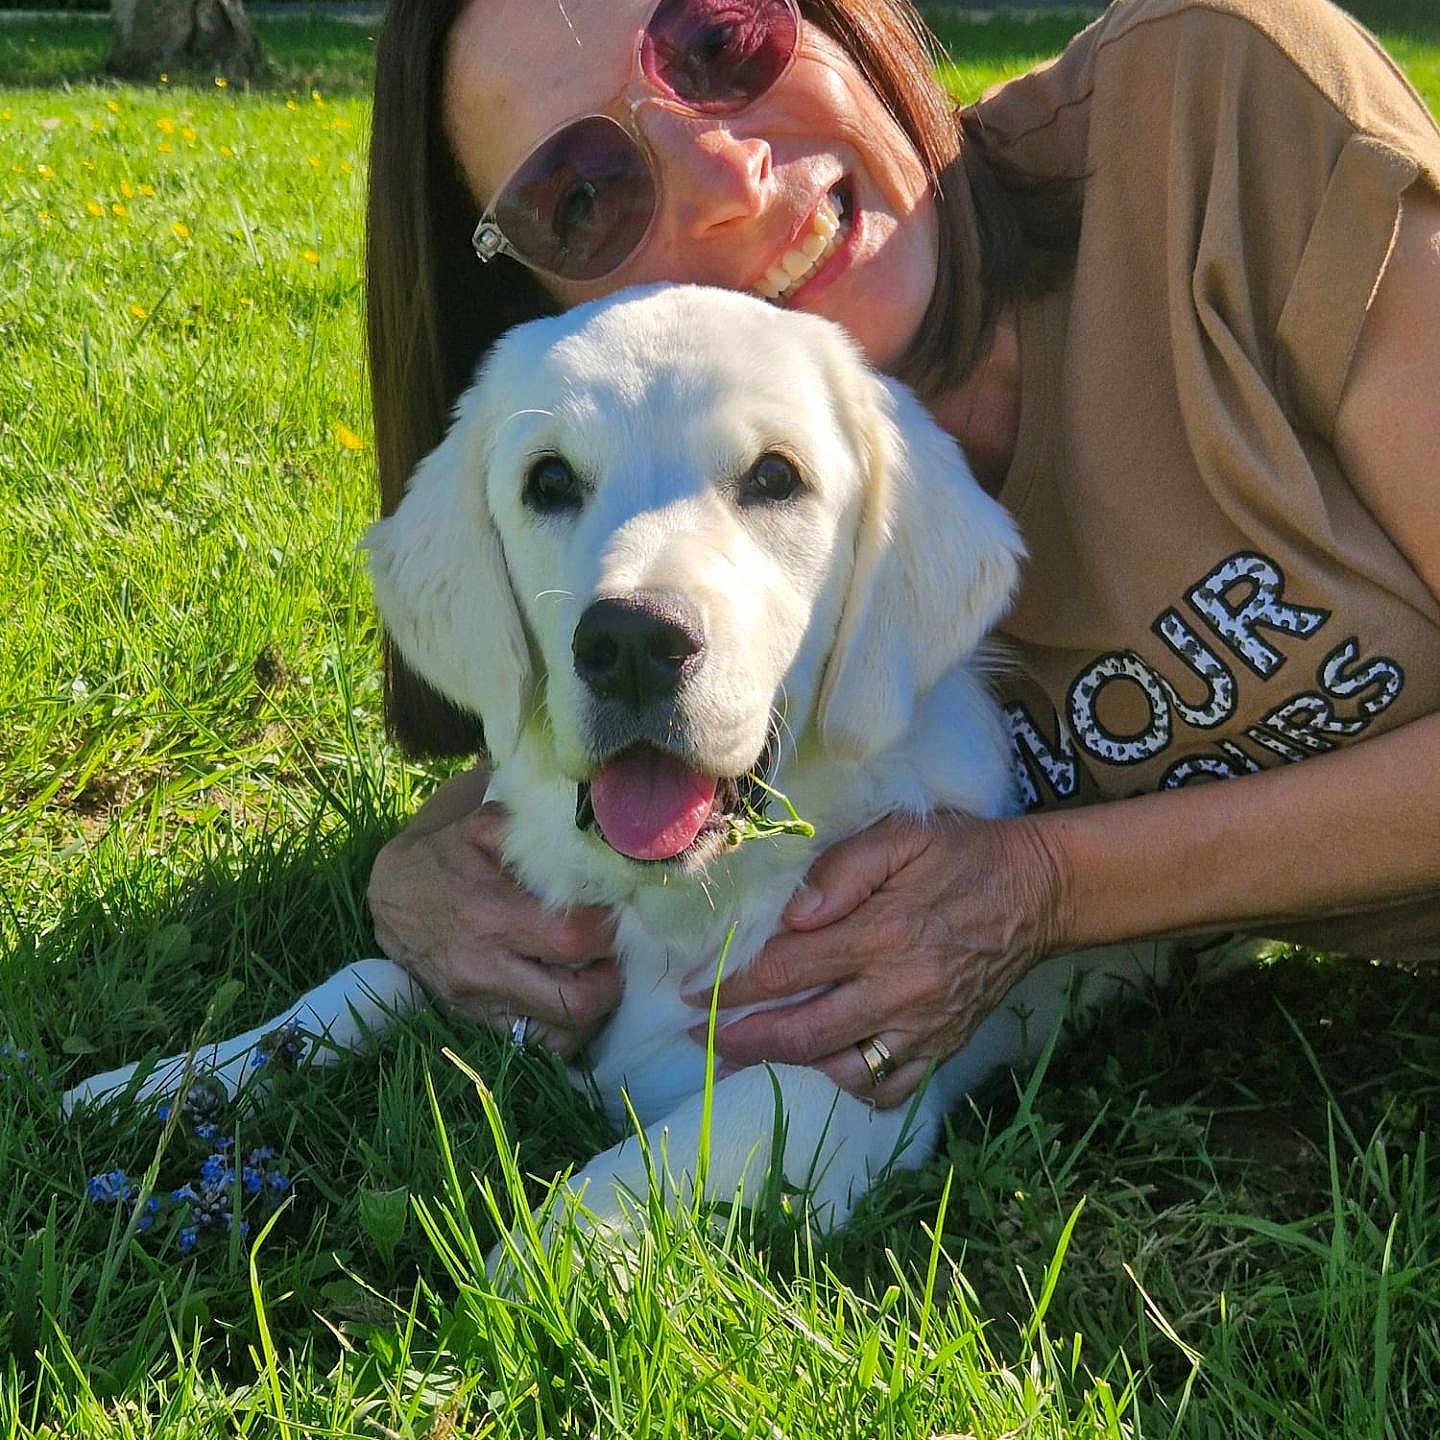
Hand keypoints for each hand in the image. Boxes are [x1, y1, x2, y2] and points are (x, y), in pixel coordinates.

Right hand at [369, 795, 618, 1059]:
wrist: (391, 896)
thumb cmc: (445, 856)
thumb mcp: (480, 827)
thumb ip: (529, 831)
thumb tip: (582, 840)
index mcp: (491, 916)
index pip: (577, 940)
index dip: (610, 929)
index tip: (616, 913)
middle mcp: (485, 968)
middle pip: (579, 1000)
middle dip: (611, 978)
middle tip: (613, 953)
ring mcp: (480, 1003)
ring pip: (563, 1033)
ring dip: (594, 1008)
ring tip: (596, 974)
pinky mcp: (476, 1022)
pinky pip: (538, 1044)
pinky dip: (567, 1027)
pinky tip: (571, 993)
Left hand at [684, 812, 1063, 1106]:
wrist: (1040, 891)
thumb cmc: (963, 854)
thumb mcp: (903, 834)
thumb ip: (843, 869)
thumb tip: (792, 916)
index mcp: (883, 933)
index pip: (788, 969)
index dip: (732, 984)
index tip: (692, 991)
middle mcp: (901, 989)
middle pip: (803, 1033)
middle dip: (740, 1039)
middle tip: (698, 1037)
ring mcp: (925, 1025)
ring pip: (842, 1068)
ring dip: (790, 1065)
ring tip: (750, 1052)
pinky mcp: (945, 1045)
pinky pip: (892, 1088)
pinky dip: (852, 1085)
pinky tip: (826, 1066)